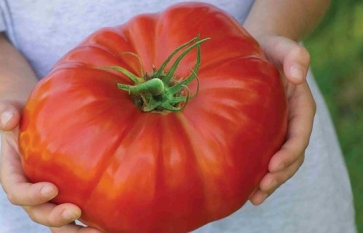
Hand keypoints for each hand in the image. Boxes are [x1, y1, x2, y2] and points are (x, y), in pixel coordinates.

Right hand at [0, 99, 101, 232]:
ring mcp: (51, 197)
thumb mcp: (9, 109)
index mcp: (14, 175)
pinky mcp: (70, 195)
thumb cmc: (22, 115)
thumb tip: (7, 119)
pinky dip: (93, 222)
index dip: (31, 195)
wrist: (34, 121)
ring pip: (61, 223)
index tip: (50, 188)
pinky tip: (111, 223)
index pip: (17, 191)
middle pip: (39, 213)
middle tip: (75, 212)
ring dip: (77, 231)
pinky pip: (80, 214)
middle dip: (56, 218)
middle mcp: (31, 191)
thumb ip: (3, 112)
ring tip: (100, 232)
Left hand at [249, 36, 316, 204]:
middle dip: (279, 175)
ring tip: (253, 199)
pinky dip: (256, 173)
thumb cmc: (269, 48)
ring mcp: (277, 130)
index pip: (299, 134)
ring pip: (279, 162)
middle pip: (292, 155)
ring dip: (269, 182)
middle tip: (260, 191)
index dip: (290, 152)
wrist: (257, 51)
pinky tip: (242, 187)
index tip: (273, 164)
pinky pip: (263, 156)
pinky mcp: (262, 134)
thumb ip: (295, 56)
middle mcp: (291, 122)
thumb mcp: (282, 47)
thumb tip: (299, 75)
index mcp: (300, 106)